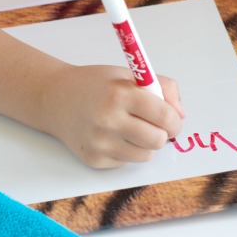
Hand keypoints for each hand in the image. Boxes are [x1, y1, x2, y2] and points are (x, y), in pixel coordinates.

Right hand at [40, 64, 184, 168]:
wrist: (56, 98)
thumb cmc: (95, 84)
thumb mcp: (128, 74)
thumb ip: (161, 88)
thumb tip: (180, 115)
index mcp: (121, 93)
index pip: (164, 116)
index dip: (174, 121)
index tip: (172, 120)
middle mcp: (109, 119)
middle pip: (158, 140)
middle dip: (162, 133)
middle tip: (153, 125)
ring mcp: (100, 142)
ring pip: (145, 155)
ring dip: (145, 144)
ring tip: (131, 129)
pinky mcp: (94, 159)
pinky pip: (126, 161)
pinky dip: (126, 151)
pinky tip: (112, 136)